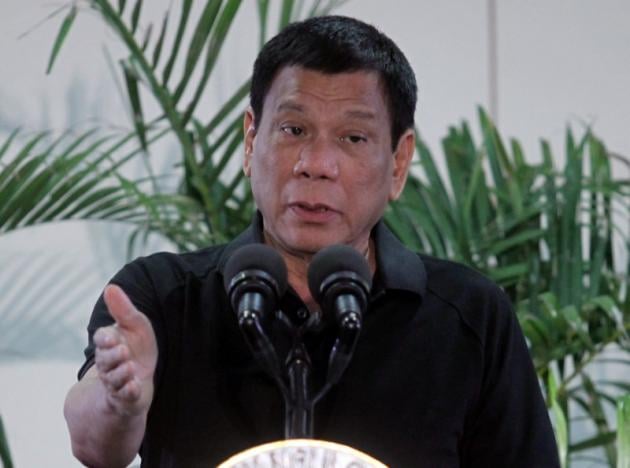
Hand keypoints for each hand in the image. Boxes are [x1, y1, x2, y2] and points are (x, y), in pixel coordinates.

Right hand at [93, 284, 157, 417]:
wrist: (139, 380)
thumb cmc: (136, 349)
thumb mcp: (134, 326)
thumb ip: (123, 309)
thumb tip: (110, 287)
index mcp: (109, 344)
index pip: (101, 340)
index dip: (105, 339)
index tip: (110, 337)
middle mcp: (108, 364)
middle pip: (105, 360)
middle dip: (112, 356)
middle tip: (122, 351)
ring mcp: (116, 383)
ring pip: (113, 379)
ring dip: (120, 374)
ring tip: (129, 367)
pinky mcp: (126, 398)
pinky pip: (124, 396)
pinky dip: (128, 392)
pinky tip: (134, 387)